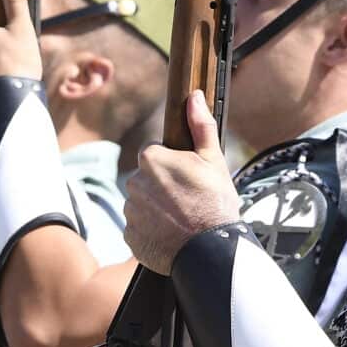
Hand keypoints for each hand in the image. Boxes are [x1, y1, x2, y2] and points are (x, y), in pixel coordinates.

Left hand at [123, 91, 238, 272]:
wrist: (211, 250)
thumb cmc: (215, 202)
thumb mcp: (214, 160)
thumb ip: (200, 126)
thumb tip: (194, 96)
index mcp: (151, 159)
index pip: (155, 154)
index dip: (173, 165)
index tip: (188, 179)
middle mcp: (134, 182)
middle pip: (147, 179)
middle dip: (163, 187)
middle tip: (188, 201)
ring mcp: (130, 211)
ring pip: (142, 204)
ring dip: (157, 209)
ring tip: (182, 220)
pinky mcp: (130, 236)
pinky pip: (139, 228)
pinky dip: (152, 231)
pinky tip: (172, 235)